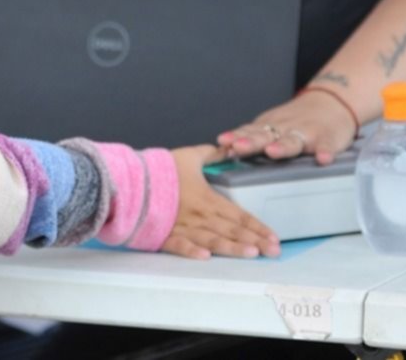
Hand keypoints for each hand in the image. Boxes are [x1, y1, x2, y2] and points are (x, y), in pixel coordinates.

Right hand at [161, 145, 279, 260]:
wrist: (131, 179)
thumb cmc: (159, 169)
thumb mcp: (189, 156)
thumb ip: (211, 153)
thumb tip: (228, 147)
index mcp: (208, 198)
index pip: (239, 215)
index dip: (258, 226)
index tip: (274, 237)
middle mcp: (199, 215)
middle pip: (232, 230)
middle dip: (255, 241)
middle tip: (273, 252)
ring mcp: (182, 227)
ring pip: (213, 240)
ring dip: (233, 248)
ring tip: (251, 255)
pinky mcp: (164, 235)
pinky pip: (180, 246)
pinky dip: (192, 251)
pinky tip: (206, 257)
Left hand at [218, 92, 357, 164]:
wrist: (331, 102)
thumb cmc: (297, 120)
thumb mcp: (271, 126)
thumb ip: (251, 138)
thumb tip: (223, 150)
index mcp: (269, 127)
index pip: (248, 132)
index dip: (235, 137)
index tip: (222, 142)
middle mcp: (285, 129)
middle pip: (265, 136)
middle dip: (250, 142)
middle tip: (238, 146)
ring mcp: (306, 134)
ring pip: (293, 141)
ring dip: (282, 147)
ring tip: (272, 152)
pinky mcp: (327, 140)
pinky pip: (326, 147)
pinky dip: (325, 153)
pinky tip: (323, 159)